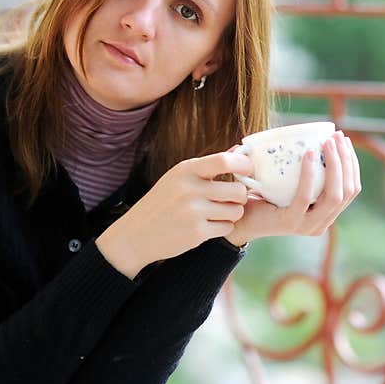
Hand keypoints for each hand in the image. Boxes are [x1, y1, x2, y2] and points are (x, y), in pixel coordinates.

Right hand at [96, 151, 253, 277]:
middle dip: (240, 196)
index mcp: (186, 170)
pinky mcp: (196, 233)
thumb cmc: (162, 202)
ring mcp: (193, 212)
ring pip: (236, 211)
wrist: (136, 234)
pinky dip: (223, 227)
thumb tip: (240, 149)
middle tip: (232, 199)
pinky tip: (209, 225)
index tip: (248, 171)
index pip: (224, 161)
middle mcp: (189, 189)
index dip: (243, 165)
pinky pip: (227, 228)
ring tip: (218, 213)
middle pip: (237, 190)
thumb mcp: (179, 177)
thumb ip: (210, 165)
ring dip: (232, 213)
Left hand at [224, 130, 361, 245]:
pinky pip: (306, 196)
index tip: (345, 141)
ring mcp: (308, 225)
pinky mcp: (291, 222)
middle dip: (346, 160)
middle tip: (337, 137)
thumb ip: (299, 167)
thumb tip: (306, 134)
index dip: (352, 164)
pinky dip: (310, 174)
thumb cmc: (261, 195)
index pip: (351, 189)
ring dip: (334, 165)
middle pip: (347, 191)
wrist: (236, 217)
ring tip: (327, 142)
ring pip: (334, 195)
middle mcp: (321, 223)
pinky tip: (309, 154)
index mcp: (325, 214)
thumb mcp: (287, 182)